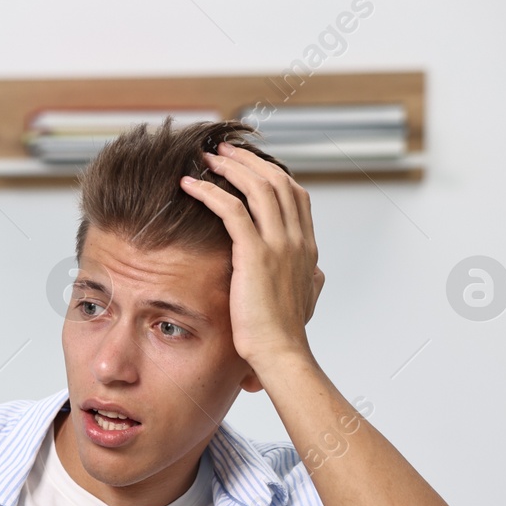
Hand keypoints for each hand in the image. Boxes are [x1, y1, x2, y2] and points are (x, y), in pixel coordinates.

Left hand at [179, 143, 325, 375]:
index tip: (248, 165)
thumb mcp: (307, 298)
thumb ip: (310, 280)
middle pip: (276, 181)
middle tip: (223, 151)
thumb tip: (315, 274)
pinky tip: (189, 185)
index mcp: (307, 247)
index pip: (295, 194)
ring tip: (205, 159)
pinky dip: (209, 192)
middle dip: (248, 161)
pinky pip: (231, 210)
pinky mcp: (255, 255)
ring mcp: (279, 245)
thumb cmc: (286, 334)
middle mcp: (296, 239)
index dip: (271, 173)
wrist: (281, 354)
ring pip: (257, 187)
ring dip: (229, 168)